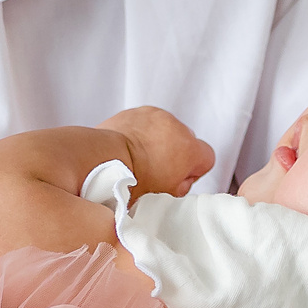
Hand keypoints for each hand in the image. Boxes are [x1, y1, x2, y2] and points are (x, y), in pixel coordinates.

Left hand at [100, 106, 215, 196]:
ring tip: (138, 158)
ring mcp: (157, 116)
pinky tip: (128, 148)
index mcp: (190, 150)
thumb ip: (180, 187)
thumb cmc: (130, 183)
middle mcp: (177, 128)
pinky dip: (141, 133)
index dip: (191, 172)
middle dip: (174, 154)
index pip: (206, 158)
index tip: (175, 180)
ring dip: (157, 141)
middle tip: (154, 171)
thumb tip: (178, 182)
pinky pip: (147, 122)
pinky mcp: (138, 111)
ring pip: (167, 130)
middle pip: (186, 142)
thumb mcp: (164, 197)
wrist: (101, 162)